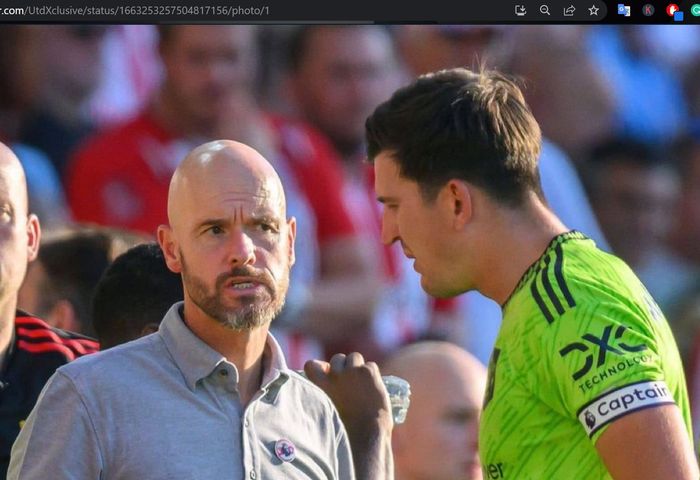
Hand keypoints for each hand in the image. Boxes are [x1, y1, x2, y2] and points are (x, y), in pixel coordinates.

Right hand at [305, 353, 393, 479]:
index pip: (311, 364)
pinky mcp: (368, 371)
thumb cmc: (346, 427)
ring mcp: (352, 371)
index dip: (321, 367)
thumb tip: (326, 371)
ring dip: (358, 367)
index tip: (327, 373)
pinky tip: (373, 387)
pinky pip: (370, 365)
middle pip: (338, 358)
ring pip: (355, 357)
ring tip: (363, 384)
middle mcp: (334, 375)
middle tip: (351, 383)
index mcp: (320, 385)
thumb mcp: (325, 409)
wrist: (367, 433)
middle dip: (344, 367)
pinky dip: (372, 374)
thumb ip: (323, 390)